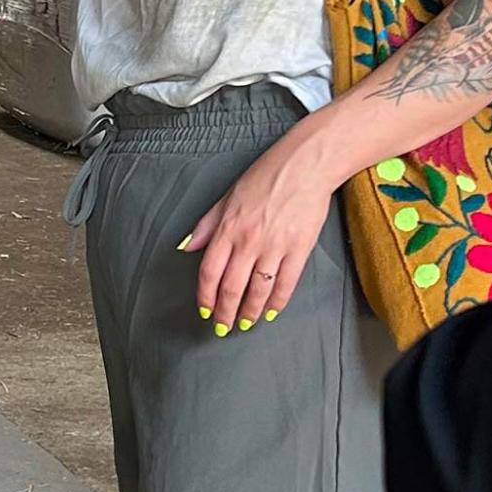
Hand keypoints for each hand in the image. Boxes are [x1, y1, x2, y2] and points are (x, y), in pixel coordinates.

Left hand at [179, 140, 332, 334]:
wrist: (305, 165)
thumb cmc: (266, 176)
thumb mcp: (227, 196)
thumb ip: (207, 224)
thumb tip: (187, 246)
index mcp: (228, 228)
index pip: (210, 271)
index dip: (205, 296)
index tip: (205, 310)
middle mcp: (249, 240)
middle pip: (231, 287)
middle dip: (225, 312)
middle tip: (223, 326)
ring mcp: (275, 246)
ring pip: (258, 290)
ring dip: (250, 312)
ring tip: (246, 324)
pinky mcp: (299, 249)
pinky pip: (286, 283)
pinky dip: (277, 302)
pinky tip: (271, 311)